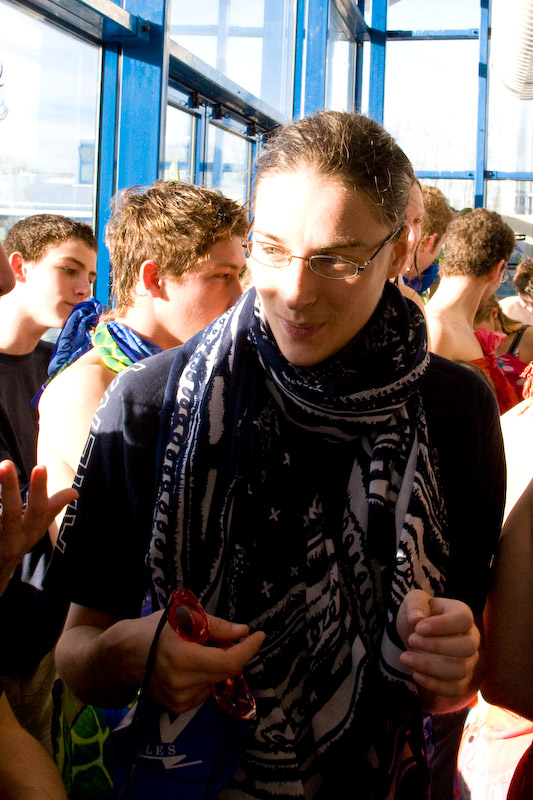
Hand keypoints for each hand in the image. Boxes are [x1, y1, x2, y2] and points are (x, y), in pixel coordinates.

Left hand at [0, 460, 77, 594]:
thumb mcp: (36, 528)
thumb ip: (52, 509)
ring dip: (0, 496)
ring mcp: (1, 544)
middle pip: (12, 513)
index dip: (40, 490)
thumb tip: (74, 492)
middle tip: (5, 464)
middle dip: (9, 489)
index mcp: (31, 530)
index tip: (41, 466)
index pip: (41, 509)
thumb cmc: (16, 543)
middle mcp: (15, 538)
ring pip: (0, 521)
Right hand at [150, 612, 264, 713]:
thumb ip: (216, 626)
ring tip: (200, 653)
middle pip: (225, 672)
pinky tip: (191, 668)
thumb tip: (243, 633)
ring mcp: (179, 699)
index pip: (228, 662)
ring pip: (216, 682)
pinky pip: (205, 693)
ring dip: (217, 667)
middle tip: (224, 639)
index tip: (258, 636)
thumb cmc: (157, 630)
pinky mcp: (177, 708)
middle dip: (232, 654)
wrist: (127, 654)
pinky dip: (206, 678)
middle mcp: (182, 683)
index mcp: (184, 658)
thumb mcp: (185, 617)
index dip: (248, 650)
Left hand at [397, 589, 479, 707]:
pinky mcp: (461, 680)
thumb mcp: (413, 601)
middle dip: (436, 646)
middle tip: (411, 640)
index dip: (442, 625)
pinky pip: (455, 689)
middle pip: (467, 647)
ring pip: (460, 670)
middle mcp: (471, 638)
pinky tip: (415, 674)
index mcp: (463, 614)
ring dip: (429, 666)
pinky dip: (433, 684)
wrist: (415, 635)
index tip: (418, 628)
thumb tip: (416, 618)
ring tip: (405, 657)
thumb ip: (416, 604)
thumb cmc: (419, 615)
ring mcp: (469, 661)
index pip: (464, 620)